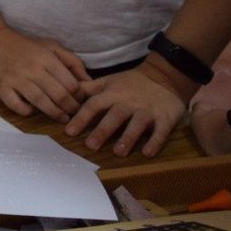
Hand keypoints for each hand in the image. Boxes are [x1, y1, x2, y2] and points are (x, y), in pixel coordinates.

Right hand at [0, 26, 89, 122]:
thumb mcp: (49, 45)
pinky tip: (33, 110)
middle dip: (71, 108)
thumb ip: (71, 61)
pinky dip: (28, 112)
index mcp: (46, 57)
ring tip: (62, 118)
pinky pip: (18, 107)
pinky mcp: (1, 88)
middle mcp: (32, 69)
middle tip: (75, 114)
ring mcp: (16, 79)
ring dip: (55, 114)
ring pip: (42, 103)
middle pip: (59, 95)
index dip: (80, 96)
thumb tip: (89, 81)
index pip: (71, 84)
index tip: (82, 102)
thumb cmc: (22, 44)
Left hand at [65, 62, 185, 156]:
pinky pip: (160, 131)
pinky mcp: (165, 118)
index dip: (81, 118)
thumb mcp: (108, 82)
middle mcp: (128, 102)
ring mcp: (148, 110)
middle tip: (91, 145)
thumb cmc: (131, 83)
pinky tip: (147, 153)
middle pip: (114, 116)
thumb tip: (65, 94)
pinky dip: (155, 142)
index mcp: (112, 94)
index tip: (69, 131)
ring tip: (118, 152)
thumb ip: (88, 89)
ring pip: (137, 124)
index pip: (93, 105)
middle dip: (102, 131)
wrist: (165, 76)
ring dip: (128, 138)